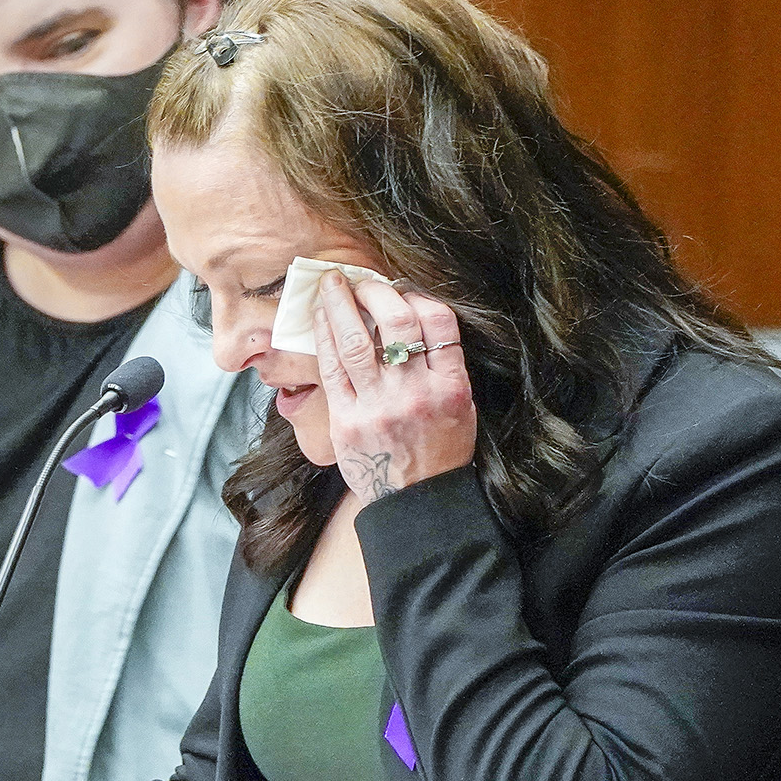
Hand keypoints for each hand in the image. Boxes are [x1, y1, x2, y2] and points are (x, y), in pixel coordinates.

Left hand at [311, 271, 477, 502]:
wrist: (417, 501)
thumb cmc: (440, 450)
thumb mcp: (462, 407)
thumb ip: (444, 365)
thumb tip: (412, 316)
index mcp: (451, 386)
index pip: (439, 321)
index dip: (418, 296)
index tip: (403, 291)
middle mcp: (416, 392)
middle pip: (396, 321)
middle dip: (374, 290)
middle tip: (360, 280)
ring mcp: (379, 406)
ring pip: (356, 340)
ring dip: (340, 304)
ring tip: (332, 284)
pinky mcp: (347, 419)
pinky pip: (331, 368)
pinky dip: (324, 336)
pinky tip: (319, 318)